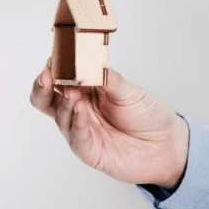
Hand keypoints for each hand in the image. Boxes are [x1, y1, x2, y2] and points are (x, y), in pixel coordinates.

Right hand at [29, 61, 188, 187]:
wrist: (166, 144)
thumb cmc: (147, 115)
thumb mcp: (129, 90)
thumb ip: (107, 78)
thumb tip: (88, 63)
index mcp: (86, 90)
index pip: (60, 76)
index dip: (54, 67)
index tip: (55, 58)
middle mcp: (79, 109)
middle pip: (46, 99)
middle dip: (42, 86)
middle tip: (46, 76)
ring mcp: (81, 130)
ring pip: (60, 117)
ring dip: (63, 103)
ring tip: (71, 92)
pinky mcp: (89, 151)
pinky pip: (77, 137)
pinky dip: (77, 123)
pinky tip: (79, 110)